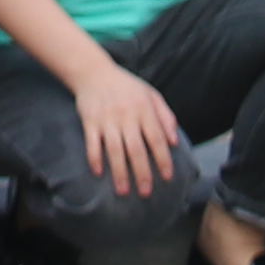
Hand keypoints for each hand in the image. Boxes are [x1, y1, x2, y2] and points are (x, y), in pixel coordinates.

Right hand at [70, 57, 185, 202]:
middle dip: (142, 173)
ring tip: (123, 191)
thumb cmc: (126, 86)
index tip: (167, 177)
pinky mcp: (90, 121)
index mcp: (144, 110)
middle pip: (136, 149)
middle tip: (146, 193)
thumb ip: (165, 116)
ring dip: (120, 172)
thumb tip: (175, 141)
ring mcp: (107, 119)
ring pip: (115, 150)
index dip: (163, 159)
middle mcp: (126, 116)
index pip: (157, 139)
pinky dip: (95, 158)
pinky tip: (98, 173)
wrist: (93, 72)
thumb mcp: (151, 94)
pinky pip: (92, 143)